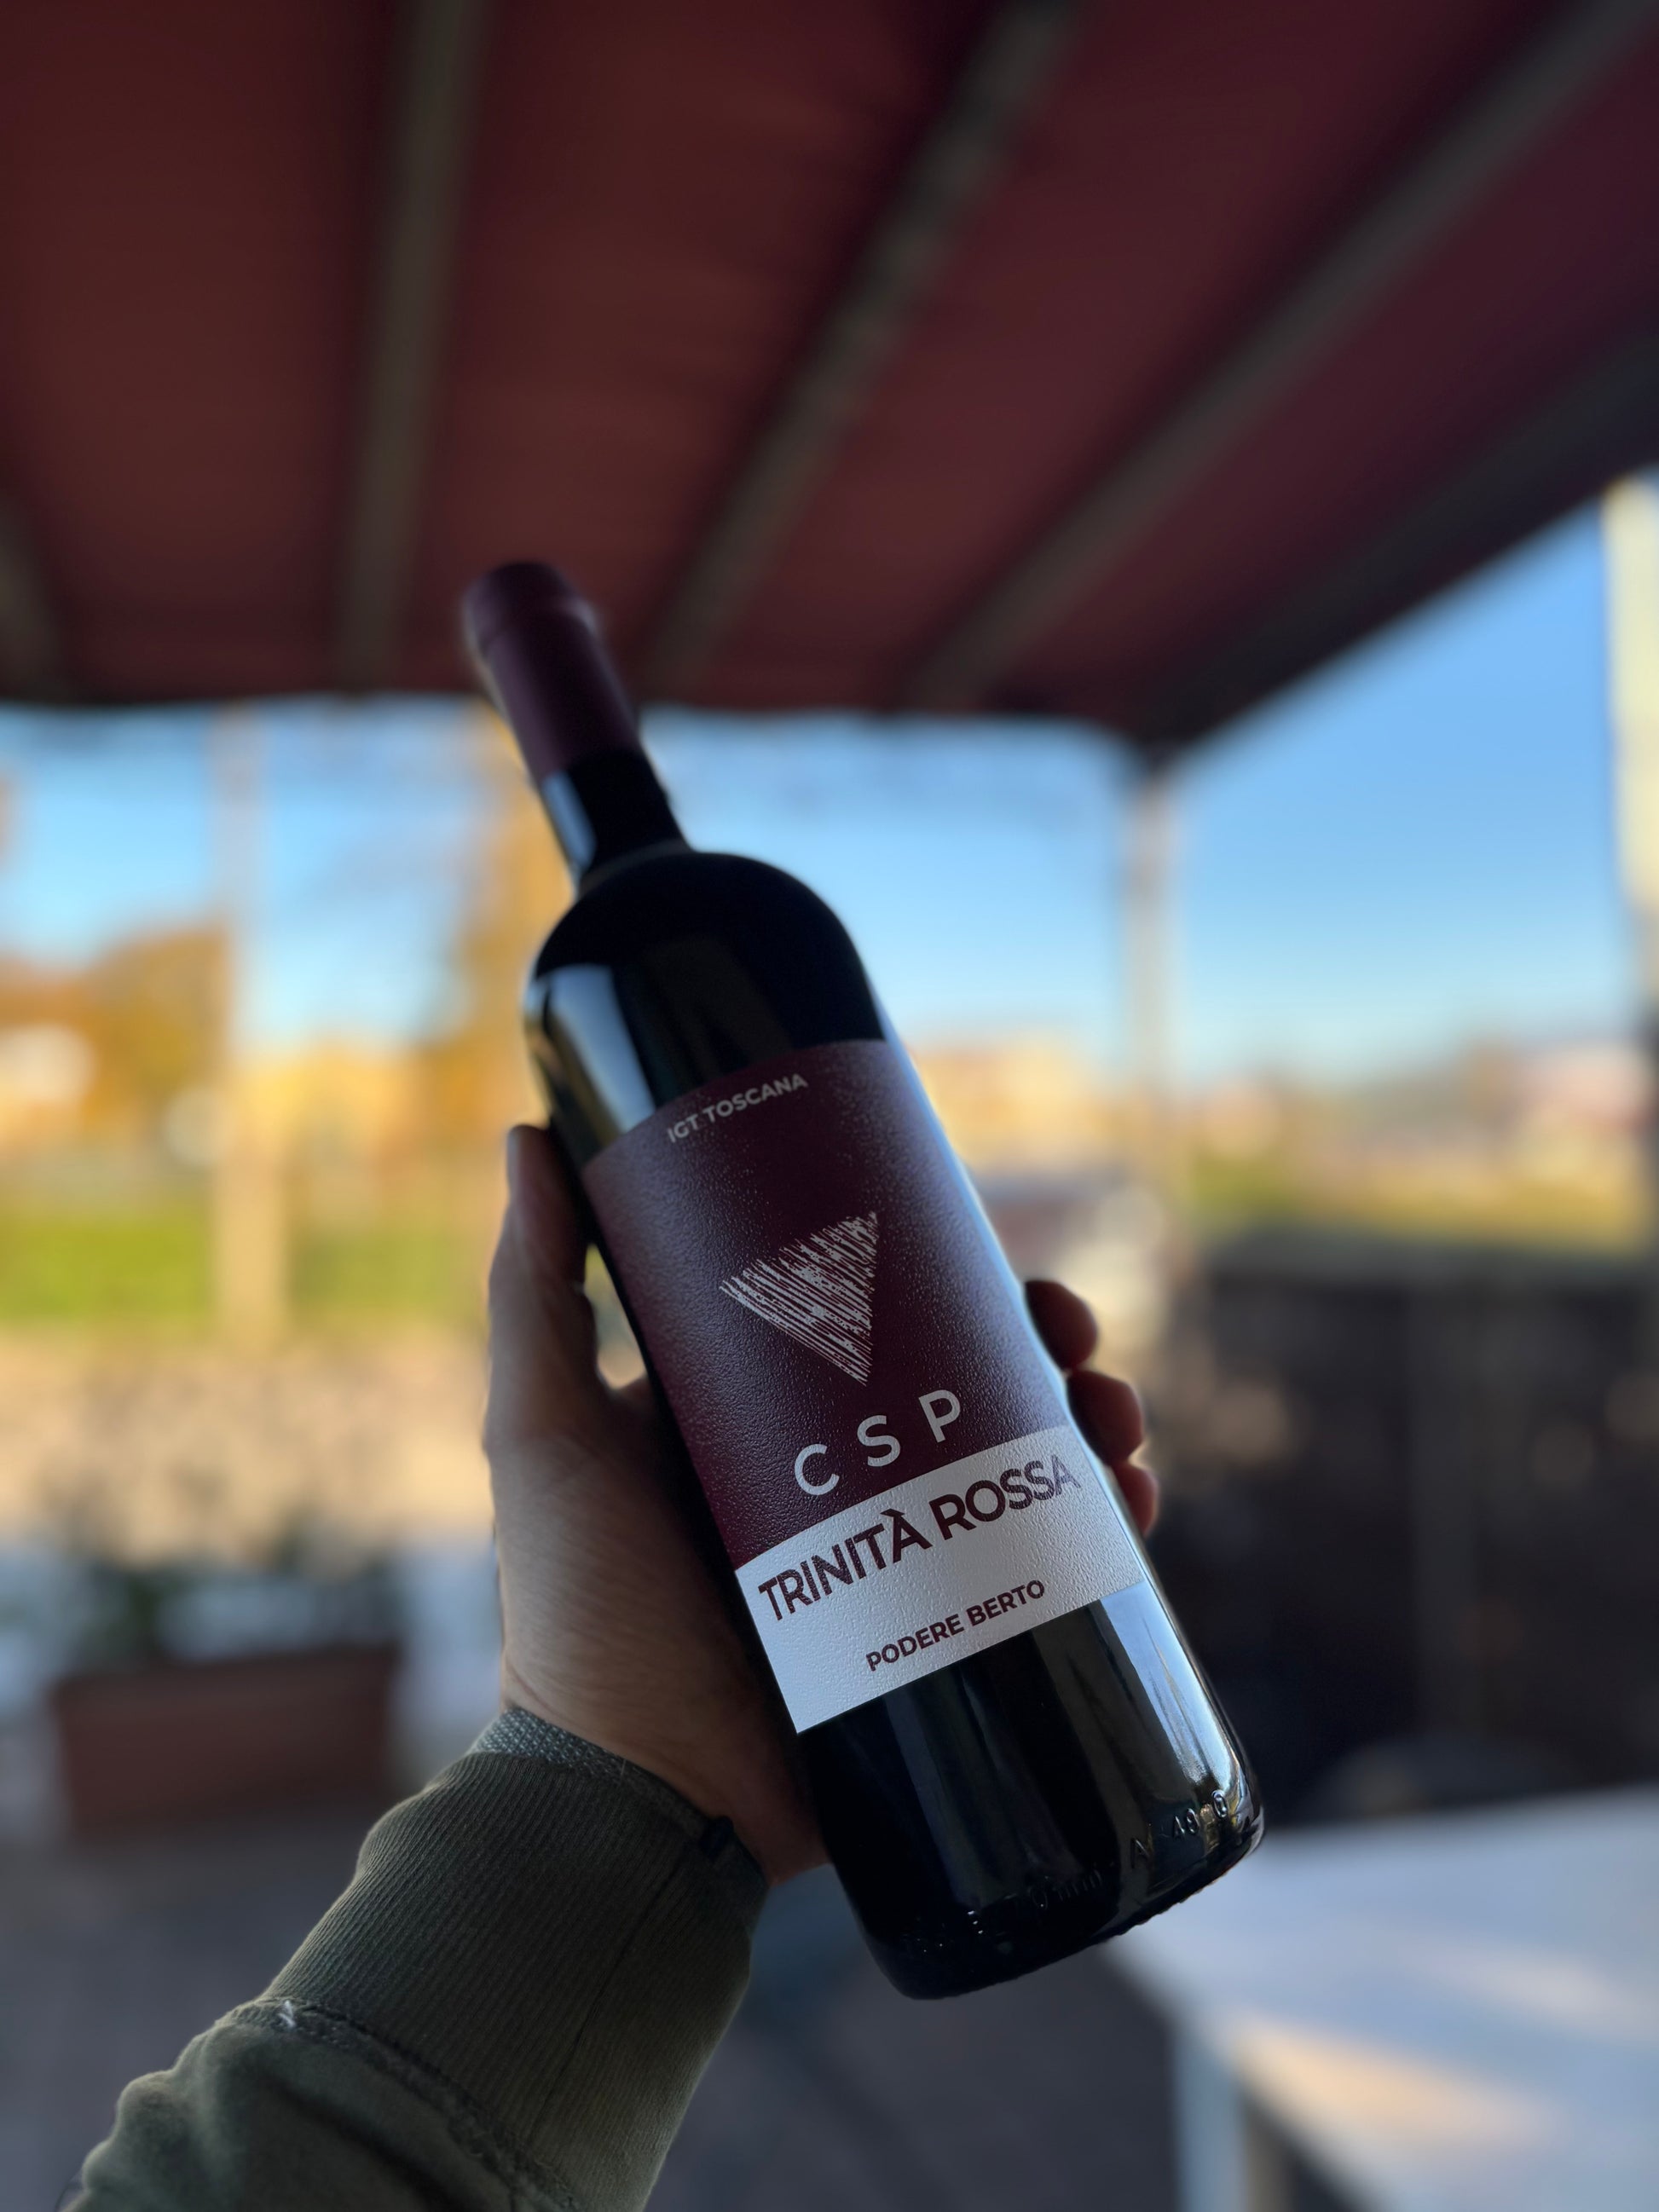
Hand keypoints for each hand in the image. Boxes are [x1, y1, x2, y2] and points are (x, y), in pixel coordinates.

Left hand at [486, 1124, 1157, 1883]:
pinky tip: (1130, 1511)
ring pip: (1017, 1469)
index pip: (875, 1316)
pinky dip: (1097, 1536)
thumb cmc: (578, 1613)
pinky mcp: (930, 1640)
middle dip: (1046, 1351)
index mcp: (755, 1419)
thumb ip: (533, 1292)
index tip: (1006, 1258)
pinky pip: (1036, 1576)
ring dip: (1090, 1429)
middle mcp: (830, 1478)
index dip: (952, 1278)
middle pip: (966, 1383)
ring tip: (1117, 1426)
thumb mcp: (544, 1436)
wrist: (634, 1801)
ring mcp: (889, 1562)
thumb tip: (532, 1133)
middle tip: (1082, 1344)